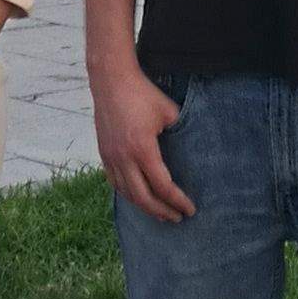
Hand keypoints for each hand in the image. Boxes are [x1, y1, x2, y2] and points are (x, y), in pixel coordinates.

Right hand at [92, 58, 190, 221]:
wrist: (111, 80)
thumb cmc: (143, 94)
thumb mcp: (170, 112)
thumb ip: (181, 133)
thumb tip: (193, 149)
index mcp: (143, 150)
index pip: (162, 186)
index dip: (177, 201)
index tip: (190, 209)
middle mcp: (124, 158)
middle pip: (143, 197)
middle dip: (162, 211)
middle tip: (177, 218)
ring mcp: (110, 157)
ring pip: (127, 193)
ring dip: (145, 207)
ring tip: (160, 214)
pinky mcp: (103, 153)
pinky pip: (115, 183)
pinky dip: (128, 195)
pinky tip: (138, 198)